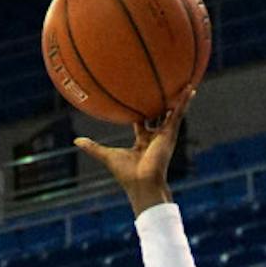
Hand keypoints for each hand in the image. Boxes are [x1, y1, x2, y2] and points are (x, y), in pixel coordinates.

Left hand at [74, 91, 193, 215]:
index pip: (142, 122)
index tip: (140, 99)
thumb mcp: (106, 155)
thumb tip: (76, 141)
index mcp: (143, 142)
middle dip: (162, 103)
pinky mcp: (170, 134)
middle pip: (159, 116)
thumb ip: (93, 147)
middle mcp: (155, 137)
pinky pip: (178, 114)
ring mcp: (164, 135)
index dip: (141, 111)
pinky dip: (184, 102)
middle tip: (165, 88)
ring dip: (178, 99)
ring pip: (172, 112)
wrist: (142, 183)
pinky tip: (190, 88)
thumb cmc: (126, 174)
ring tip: (186, 83)